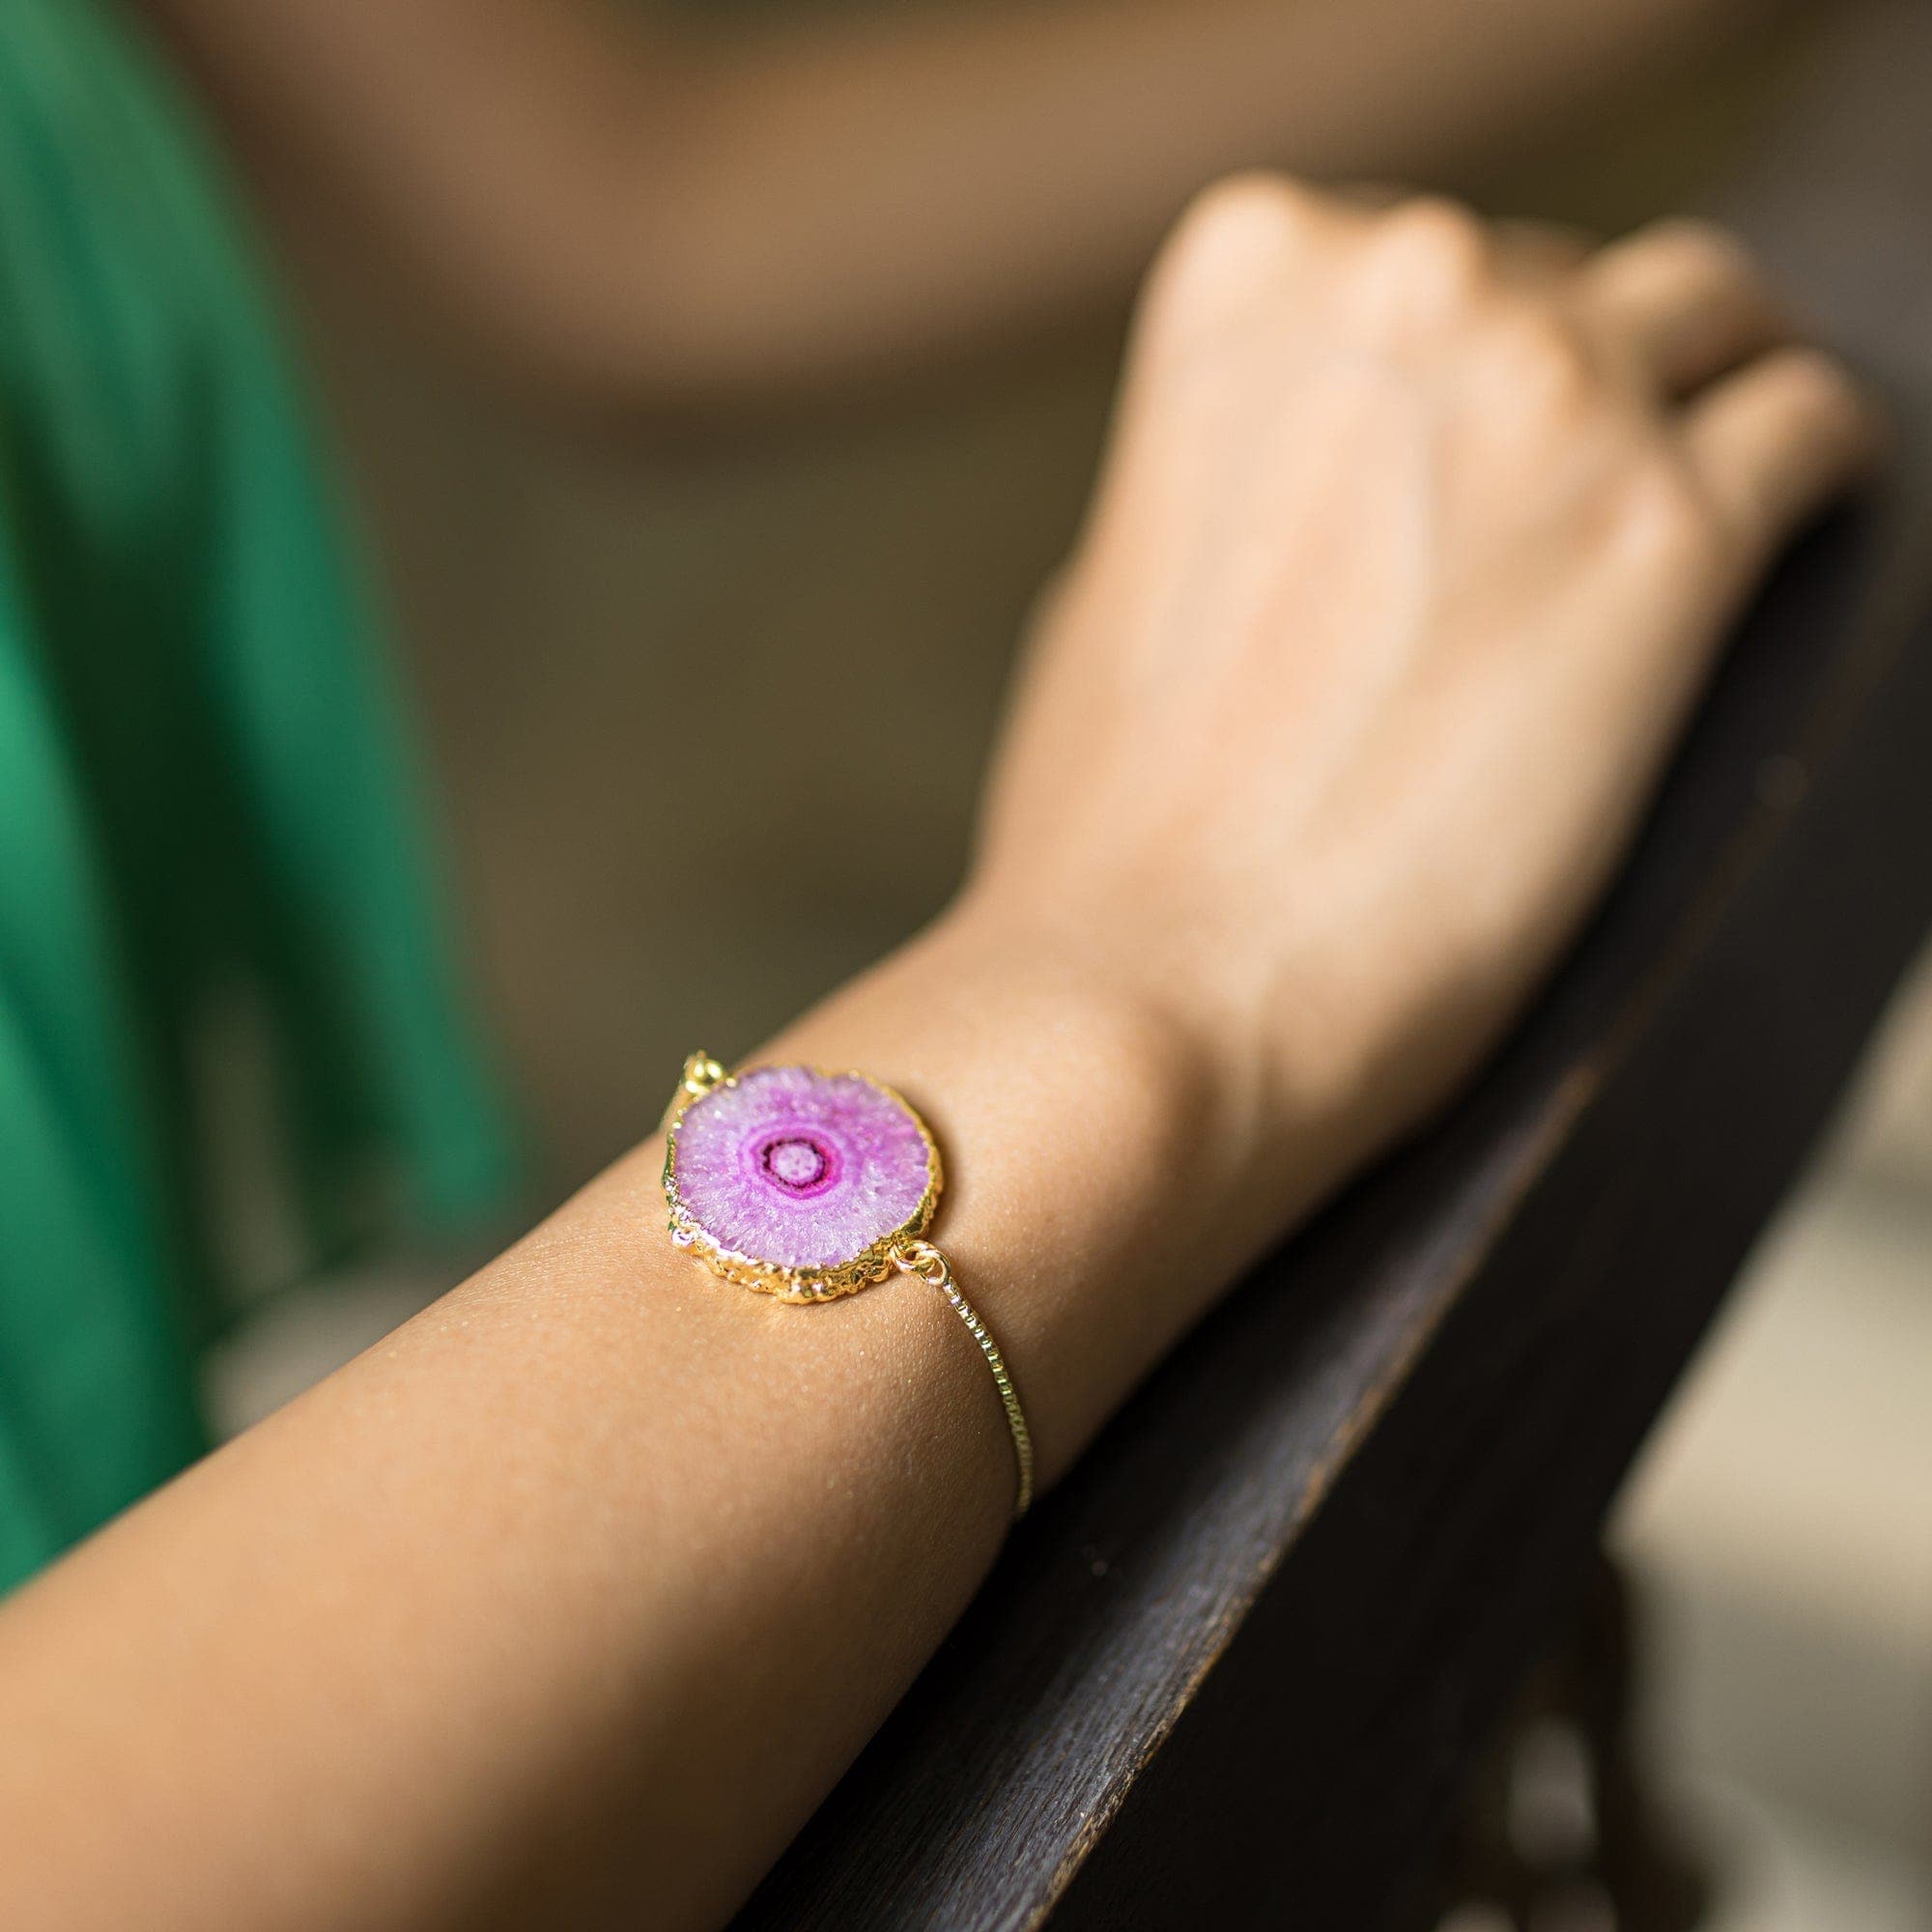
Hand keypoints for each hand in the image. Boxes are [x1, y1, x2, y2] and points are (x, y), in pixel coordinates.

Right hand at [971, 180, 1875, 1206]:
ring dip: (1694, 414)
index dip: (1442, 372)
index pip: (1413, 254)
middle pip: (1566, 282)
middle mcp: (1413, 288)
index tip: (1448, 462)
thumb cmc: (1109, 835)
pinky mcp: (1672, 541)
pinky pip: (1812, 434)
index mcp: (1251, 274)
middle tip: (1537, 541)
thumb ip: (1236, 474)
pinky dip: (1806, 486)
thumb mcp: (1117, 576)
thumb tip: (1326, 482)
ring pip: (1713, 322)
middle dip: (1561, 397)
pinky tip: (1768, 554)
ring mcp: (1553, 399)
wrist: (1157, 996)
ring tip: (1662, 531)